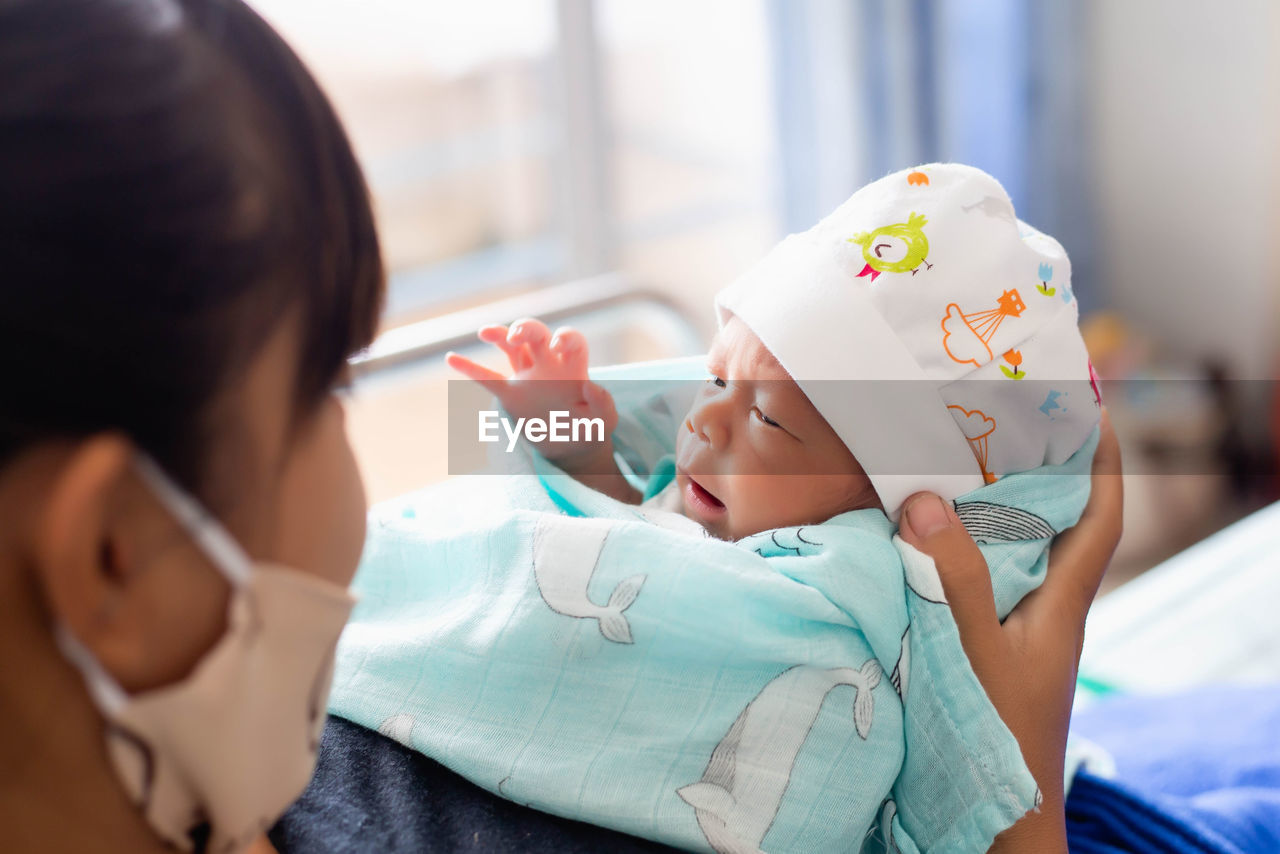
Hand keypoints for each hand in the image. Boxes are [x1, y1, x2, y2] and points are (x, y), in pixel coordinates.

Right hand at [447, 318, 617, 465]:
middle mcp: (549, 365)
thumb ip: (603, 404)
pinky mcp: (511, 395)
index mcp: (573, 367)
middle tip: (516, 334)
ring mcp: (527, 377)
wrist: (573, 448)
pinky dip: (469, 369)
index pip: (571, 339)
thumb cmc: (592, 430)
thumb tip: (592, 387)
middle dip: (526, 327)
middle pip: (536, 334)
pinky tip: (451, 358)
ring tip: (485, 332)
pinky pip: (487, 379)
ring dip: (499, 335)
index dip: (564, 336)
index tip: (558, 345)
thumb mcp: (604, 421)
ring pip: (511, 347)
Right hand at [899, 409, 1122, 851]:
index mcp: (1063, 602)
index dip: (1103, 459)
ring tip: (954, 457)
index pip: (1100, 517)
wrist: (998, 817)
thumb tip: (922, 499)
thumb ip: (953, 578)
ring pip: (1012, 549)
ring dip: (992, 504)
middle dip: (1039, 465)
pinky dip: (955, 546)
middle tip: (1000, 414)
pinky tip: (916, 536)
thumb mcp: (975, 652)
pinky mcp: (986, 646)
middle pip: (1055, 521)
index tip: (1092, 402)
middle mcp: (1045, 608)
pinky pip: (976, 577)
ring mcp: (1016, 629)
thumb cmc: (997, 736)